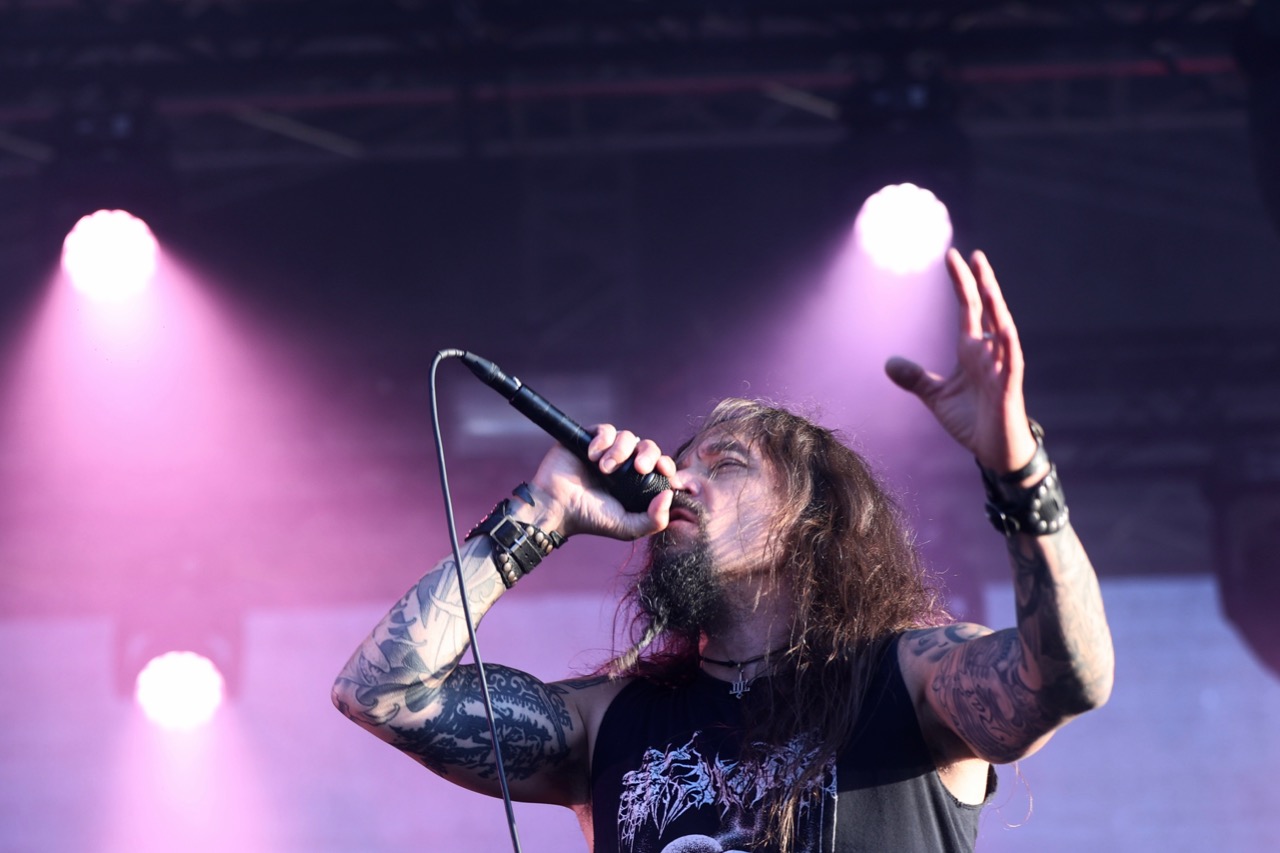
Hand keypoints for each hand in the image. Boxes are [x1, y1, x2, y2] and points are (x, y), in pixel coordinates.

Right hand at [523, 425, 675, 541]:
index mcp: (637, 482)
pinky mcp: (589, 439)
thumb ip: (654, 520)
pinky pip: (606, 430)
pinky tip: (591, 456)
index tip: (665, 471)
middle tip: (639, 468)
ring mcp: (607, 451)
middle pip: (649, 447)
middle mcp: (625, 465)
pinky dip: (602, 440)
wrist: (556, 507)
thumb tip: (669, 495)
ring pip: (628, 436)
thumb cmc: (590, 518)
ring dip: (619, 451)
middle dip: (649, 455)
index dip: (667, 465)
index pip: (660, 466)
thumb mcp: (627, 527)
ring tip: (603, 468)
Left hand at [884, 248, 1037, 473]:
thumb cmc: (972, 421)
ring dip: (996, 307)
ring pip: (1003, 330)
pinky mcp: (1009, 388)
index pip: (969, 308)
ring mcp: (1001, 368)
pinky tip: (1004, 329)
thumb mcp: (936, 396)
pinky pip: (1011, 362)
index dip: (962, 282)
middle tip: (973, 255)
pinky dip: (1007, 345)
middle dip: (981, 283)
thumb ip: (916, 378)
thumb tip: (889, 362)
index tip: (953, 255)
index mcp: (972, 351)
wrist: (994, 452)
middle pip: (987, 310)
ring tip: (987, 282)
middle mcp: (989, 353)